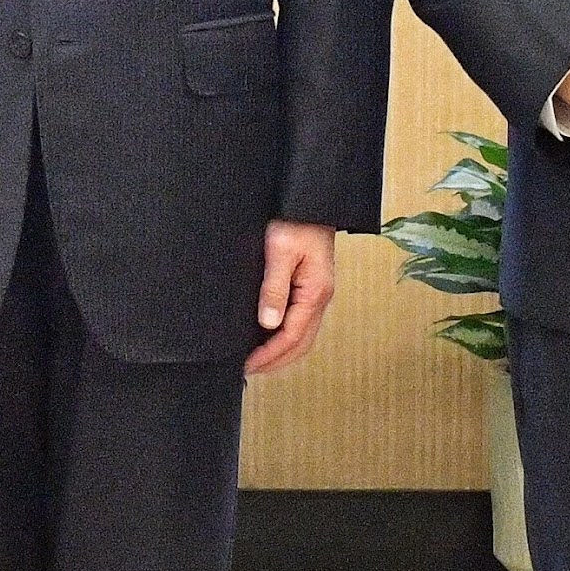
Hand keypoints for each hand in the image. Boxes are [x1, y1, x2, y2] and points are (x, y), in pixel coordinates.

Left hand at [243, 222, 338, 376]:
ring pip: (303, 335)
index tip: (249, 365)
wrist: (310, 200)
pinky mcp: (312, 287)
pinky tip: (269, 336)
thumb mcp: (279, 251)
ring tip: (258, 360)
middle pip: (302, 343)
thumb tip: (268, 322)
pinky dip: (286, 336)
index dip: (269, 355)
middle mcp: (320, 297)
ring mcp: (318, 293)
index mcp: (315, 292)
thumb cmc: (296, 219)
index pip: (292, 336)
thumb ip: (274, 288)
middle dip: (277, 361)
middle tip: (251, 370)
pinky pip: (301, 321)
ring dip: (282, 352)